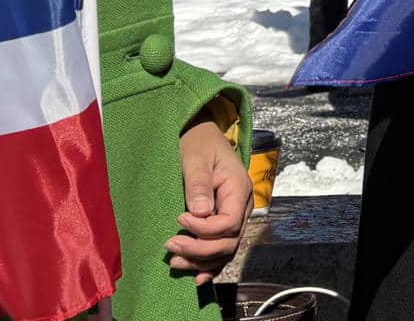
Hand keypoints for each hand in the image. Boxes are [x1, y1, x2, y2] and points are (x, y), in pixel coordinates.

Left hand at [168, 117, 250, 284]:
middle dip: (199, 250)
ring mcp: (237, 216)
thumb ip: (199, 185)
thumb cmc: (199, 145)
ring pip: (226, 251)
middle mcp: (243, 206)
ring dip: (201, 262)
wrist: (202, 137)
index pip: (229, 223)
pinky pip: (223, 249)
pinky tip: (196, 276)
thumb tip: (200, 213)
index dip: (204, 229)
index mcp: (239, 189)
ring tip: (174, 261)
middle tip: (170, 244)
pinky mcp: (226, 222)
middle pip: (228, 242)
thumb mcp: (196, 159)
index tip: (180, 219)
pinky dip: (210, 265)